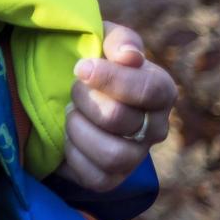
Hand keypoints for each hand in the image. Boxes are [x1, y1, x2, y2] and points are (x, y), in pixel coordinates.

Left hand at [54, 22, 177, 190]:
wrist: (58, 92)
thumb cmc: (90, 63)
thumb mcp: (100, 39)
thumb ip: (118, 40)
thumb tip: (129, 56)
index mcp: (160, 90)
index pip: (150, 90)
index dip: (111, 78)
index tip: (80, 67)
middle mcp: (156, 127)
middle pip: (120, 119)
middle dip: (84, 100)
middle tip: (73, 91)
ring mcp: (136, 157)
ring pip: (112, 154)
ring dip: (78, 129)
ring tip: (69, 114)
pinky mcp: (112, 179)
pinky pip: (95, 177)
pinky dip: (73, 155)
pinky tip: (67, 138)